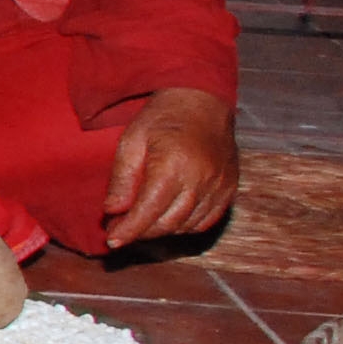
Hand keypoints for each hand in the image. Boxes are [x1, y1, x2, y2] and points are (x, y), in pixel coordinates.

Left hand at [102, 86, 236, 249]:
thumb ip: (122, 178)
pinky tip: (168, 216)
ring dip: (161, 229)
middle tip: (121, 227)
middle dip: (141, 231)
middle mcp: (201, 179)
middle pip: (167, 223)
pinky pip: (205, 221)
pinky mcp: (230, 189)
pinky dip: (184, 225)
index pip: (148, 211)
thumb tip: (112, 212)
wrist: (202, 103)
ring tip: (142, 220)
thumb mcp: (131, 141)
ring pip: (186, 226)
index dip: (129, 230)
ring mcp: (219, 186)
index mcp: (173, 165)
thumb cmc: (162, 119)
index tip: (112, 241)